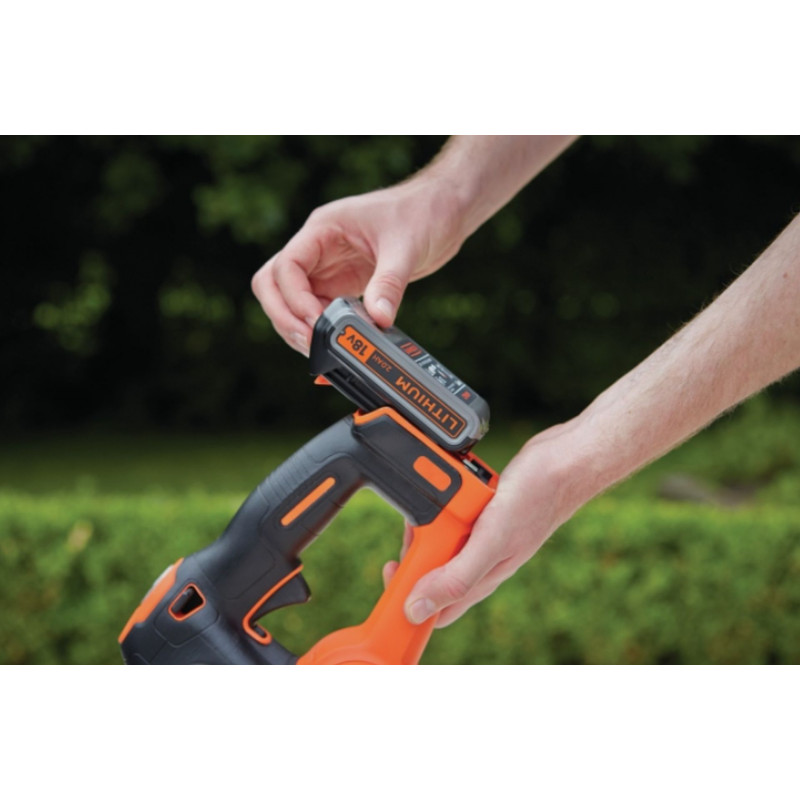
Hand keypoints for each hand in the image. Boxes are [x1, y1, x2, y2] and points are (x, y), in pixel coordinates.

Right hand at [251, 179, 464, 353]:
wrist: (443, 209)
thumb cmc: (422, 212)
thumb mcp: (407, 247)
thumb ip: (389, 284)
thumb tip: (378, 320)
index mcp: (323, 229)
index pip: (287, 266)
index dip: (294, 299)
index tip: (316, 323)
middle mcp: (318, 248)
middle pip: (273, 284)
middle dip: (284, 316)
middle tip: (308, 342)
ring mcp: (327, 267)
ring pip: (290, 300)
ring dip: (298, 326)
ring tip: (320, 349)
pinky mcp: (342, 284)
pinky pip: (317, 309)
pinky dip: (320, 328)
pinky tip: (336, 342)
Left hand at [385, 421, 590, 627]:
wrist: (563, 461)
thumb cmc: (537, 500)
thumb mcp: (492, 541)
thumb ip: (456, 577)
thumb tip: (416, 610)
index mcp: (481, 579)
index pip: (437, 612)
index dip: (407, 603)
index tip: (390, 574)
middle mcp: (480, 562)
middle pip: (431, 573)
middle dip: (414, 551)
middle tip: (413, 527)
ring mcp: (482, 537)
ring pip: (439, 542)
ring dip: (426, 524)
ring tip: (432, 502)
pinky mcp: (483, 514)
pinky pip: (450, 517)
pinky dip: (440, 504)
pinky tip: (445, 490)